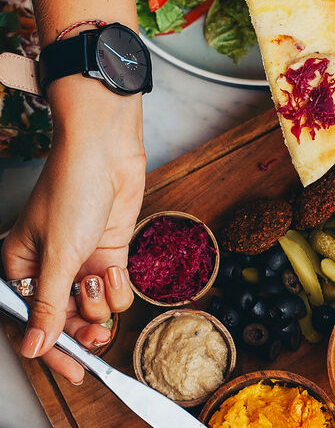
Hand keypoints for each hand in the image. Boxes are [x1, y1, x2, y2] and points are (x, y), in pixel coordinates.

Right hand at [2, 77, 144, 383]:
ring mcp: (82, 261)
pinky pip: (116, 286)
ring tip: (102, 278)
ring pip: (96, 305)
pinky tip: (116, 267)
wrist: (106, 154)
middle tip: (98, 335)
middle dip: (85, 328)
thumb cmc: (72, 193)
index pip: (34, 321)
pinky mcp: (109, 252)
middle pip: (67, 318)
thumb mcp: (56, 255)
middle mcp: (51, 268)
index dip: (53, 350)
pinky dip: (120, 283)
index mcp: (22, 268)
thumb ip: (47, 305)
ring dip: (103, 300)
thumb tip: (34, 345)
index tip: (75, 372)